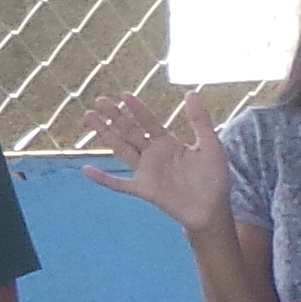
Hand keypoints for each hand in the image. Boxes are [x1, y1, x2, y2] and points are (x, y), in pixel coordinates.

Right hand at [82, 92, 232, 233]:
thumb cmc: (214, 177)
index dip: (137, 109)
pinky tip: (87, 171)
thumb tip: (191, 93)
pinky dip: (103, 179)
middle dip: (114, 116)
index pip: (148, 122)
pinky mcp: (143, 189)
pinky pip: (119, 184)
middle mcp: (153, 154)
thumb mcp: (210, 145)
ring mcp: (146, 171)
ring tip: (89, 117)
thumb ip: (200, 121)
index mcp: (168, 143)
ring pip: (120, 149)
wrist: (212, 209)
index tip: (124, 94)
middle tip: (99, 100)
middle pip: (129, 131)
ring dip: (105, 134)